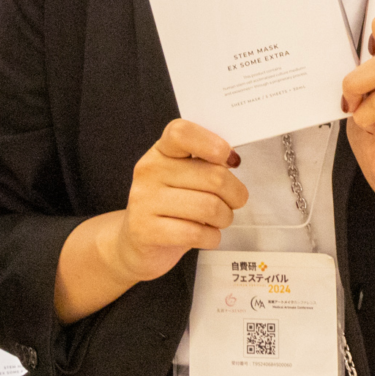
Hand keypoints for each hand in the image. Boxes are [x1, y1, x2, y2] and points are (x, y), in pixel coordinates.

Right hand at [100, 119, 248, 285]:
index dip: (212, 144)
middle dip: (235, 194)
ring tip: (218, 220)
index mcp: (161, 151)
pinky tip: (206, 235)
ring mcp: (144, 200)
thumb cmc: (171, 207)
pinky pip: (196, 233)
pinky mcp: (145, 230)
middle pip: (213, 176)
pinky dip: (212, 237)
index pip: (182, 133)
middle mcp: (149, 171)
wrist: (138, 242)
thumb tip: (232, 159)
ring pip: (209, 207)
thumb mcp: (184, 177)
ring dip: (224, 218)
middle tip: (233, 201)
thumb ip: (206, 164)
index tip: (229, 159)